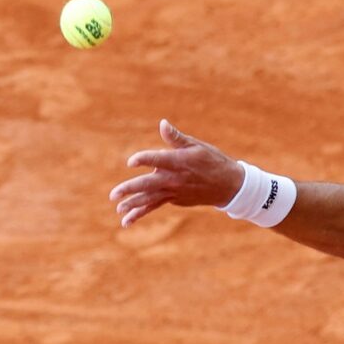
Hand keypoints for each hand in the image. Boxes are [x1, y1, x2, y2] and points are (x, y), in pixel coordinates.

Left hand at [109, 119, 244, 226]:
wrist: (229, 186)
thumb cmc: (212, 160)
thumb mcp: (197, 146)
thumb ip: (176, 138)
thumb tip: (162, 123)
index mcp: (179, 161)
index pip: (158, 159)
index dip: (144, 159)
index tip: (131, 162)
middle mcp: (174, 178)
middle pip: (149, 184)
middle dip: (131, 189)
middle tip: (114, 194)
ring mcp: (174, 191)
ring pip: (150, 199)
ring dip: (133, 205)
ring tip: (118, 210)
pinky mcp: (174, 199)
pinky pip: (155, 206)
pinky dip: (141, 212)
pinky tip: (127, 219)